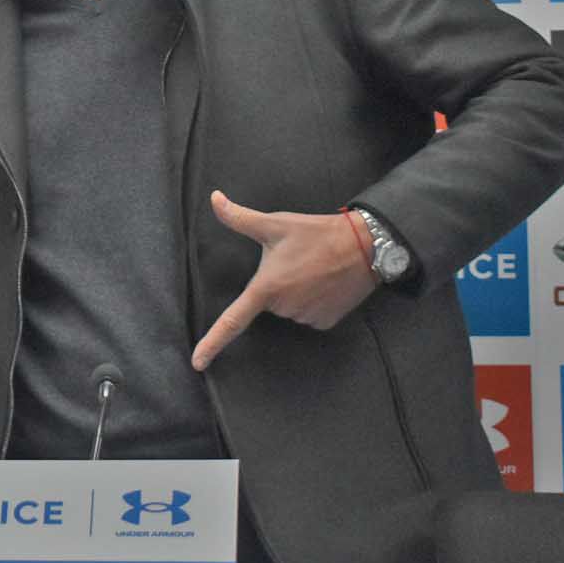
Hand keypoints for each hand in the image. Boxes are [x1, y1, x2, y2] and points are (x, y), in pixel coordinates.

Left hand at [190, 190, 374, 370]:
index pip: (232, 321)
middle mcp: (285, 308)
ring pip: (287, 309)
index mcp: (266, 288)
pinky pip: (307, 315)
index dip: (212, 343)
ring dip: (295, 292)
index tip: (197, 364)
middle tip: (294, 262)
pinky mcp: (326, 322)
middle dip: (275, 284)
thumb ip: (239, 217)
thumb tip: (214, 198)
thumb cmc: (316, 233)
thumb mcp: (275, 224)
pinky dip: (311, 301)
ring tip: (313, 269)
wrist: (366, 246)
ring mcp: (306, 318)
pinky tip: (324, 283)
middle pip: (267, 303)